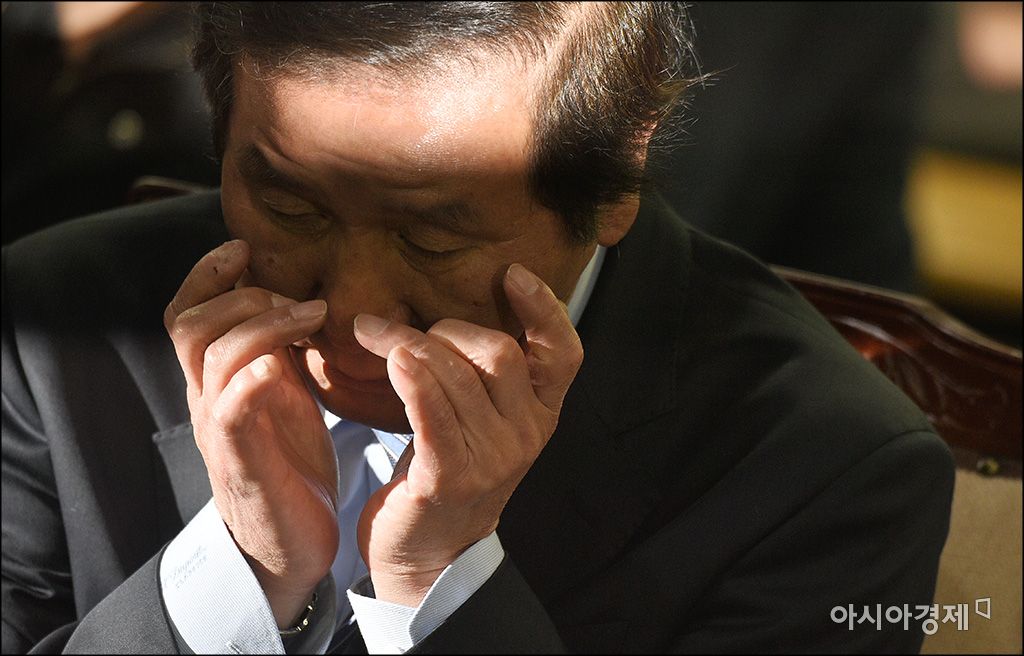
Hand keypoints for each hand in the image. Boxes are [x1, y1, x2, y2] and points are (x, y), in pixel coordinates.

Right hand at [163, 240, 337, 627]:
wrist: (288, 546)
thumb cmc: (291, 464)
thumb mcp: (285, 394)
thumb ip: (279, 349)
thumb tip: (295, 294)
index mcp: (218, 380)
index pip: (188, 312)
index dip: (208, 273)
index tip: (246, 247)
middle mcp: (208, 400)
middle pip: (191, 324)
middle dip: (244, 295)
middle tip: (299, 300)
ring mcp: (221, 433)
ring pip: (211, 357)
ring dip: (261, 325)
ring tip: (310, 320)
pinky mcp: (243, 467)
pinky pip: (230, 415)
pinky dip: (249, 383)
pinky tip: (278, 367)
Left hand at [353, 264, 583, 605]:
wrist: (430, 555)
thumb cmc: (449, 470)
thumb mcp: (484, 420)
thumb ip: (485, 372)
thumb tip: (459, 305)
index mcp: (540, 414)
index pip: (564, 353)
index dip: (545, 310)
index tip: (513, 274)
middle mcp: (526, 435)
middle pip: (498, 353)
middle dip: (445, 327)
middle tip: (394, 327)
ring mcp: (492, 459)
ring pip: (456, 375)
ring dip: (407, 342)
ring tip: (369, 330)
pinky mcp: (450, 478)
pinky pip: (432, 414)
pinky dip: (412, 379)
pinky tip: (391, 356)